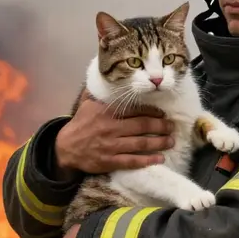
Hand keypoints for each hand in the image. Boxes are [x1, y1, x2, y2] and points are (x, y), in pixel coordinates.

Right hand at [54, 97, 174, 174]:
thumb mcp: (88, 104)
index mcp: (107, 112)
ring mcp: (111, 146)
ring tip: (171, 141)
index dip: (152, 112)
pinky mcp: (110, 161)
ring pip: (141, 144)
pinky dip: (147, 160)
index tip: (163, 114)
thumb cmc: (80, 124)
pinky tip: (159, 158)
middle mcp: (111, 128)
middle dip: (161, 127)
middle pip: (142, 126)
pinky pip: (132, 161)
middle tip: (172, 127)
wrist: (66, 148)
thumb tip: (109, 76)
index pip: (135, 110)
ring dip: (159, 142)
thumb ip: (101, 93)